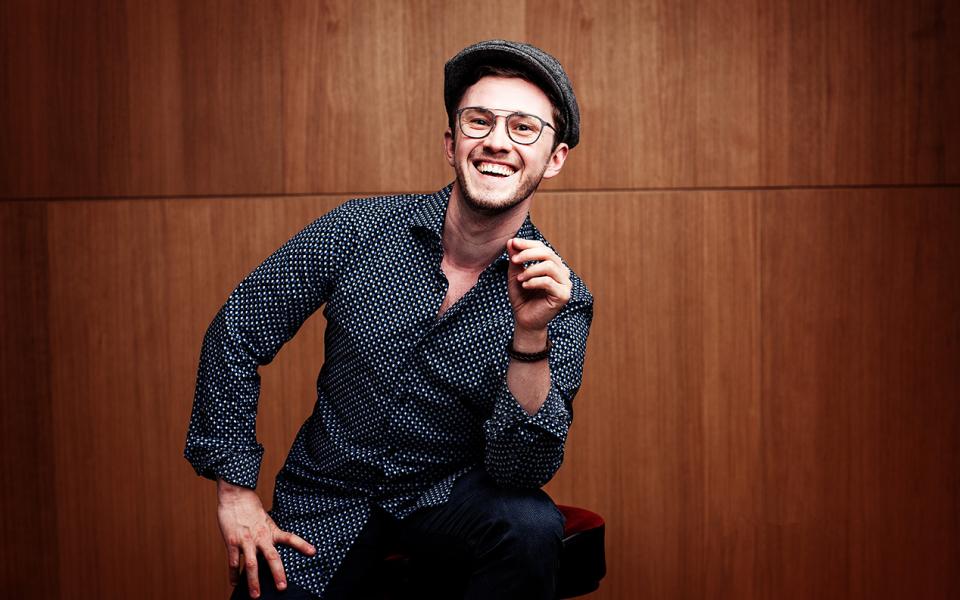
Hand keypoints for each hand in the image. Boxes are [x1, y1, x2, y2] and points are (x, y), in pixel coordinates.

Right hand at [217, 479, 315, 597]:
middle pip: (271, 557)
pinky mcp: (232, 542)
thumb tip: (273, 552)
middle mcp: (261, 537)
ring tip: (255, 595)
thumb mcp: (267, 521)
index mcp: (271, 531)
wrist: (236, 497)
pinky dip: (233, 574)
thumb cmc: (252, 510)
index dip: (302, 545)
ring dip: (253, 581)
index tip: (313, 552)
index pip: (290, 538)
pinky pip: (233, 561)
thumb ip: (270, 536)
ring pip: (251, 564)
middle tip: (282, 588)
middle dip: (277, 573)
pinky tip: (234, 584)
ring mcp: (246, 540)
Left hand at [506, 238, 571, 334]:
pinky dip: (534, 282)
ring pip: (550, 266)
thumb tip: (511, 241)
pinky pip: (549, 282)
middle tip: (514, 260)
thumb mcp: (515, 275)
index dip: (528, 244)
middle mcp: (562, 272)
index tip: (513, 243)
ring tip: (520, 279)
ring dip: (530, 270)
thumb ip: (515, 259)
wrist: (525, 319)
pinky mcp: (564, 295)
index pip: (543, 248)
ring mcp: (565, 284)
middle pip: (548, 253)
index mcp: (553, 265)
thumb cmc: (522, 297)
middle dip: (528, 254)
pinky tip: (525, 286)